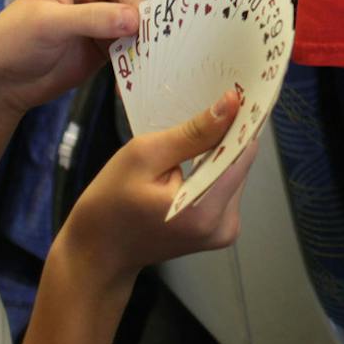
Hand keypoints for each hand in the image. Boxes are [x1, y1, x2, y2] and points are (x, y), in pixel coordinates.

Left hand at [0, 0, 144, 122]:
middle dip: (142, 27)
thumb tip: (133, 19)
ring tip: (146, 68)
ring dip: (142, 48)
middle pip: (134, 4)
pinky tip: (133, 81)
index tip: (141, 29)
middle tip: (151, 51)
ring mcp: (102, 19)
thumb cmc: (11, 41)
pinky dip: (134, 64)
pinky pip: (130, 51)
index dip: (134, 3)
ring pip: (137, 29)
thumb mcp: (48, 24)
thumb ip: (91, 18)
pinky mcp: (105, 45)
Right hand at [55, 93, 253, 288]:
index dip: (240, 120)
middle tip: (200, 113)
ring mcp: (224, 231)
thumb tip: (232, 104)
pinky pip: (224, 187)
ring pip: (234, 172)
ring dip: (216, 153)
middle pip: (240, 162)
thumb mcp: (144, 155)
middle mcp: (225, 224)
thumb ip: (194, 132)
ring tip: (184, 144)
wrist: (99, 251)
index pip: (243, 152)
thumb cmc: (111, 202)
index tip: (233, 92)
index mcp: (205, 209)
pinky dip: (210, 171)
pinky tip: (185, 165)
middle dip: (224, 136)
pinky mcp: (220, 230)